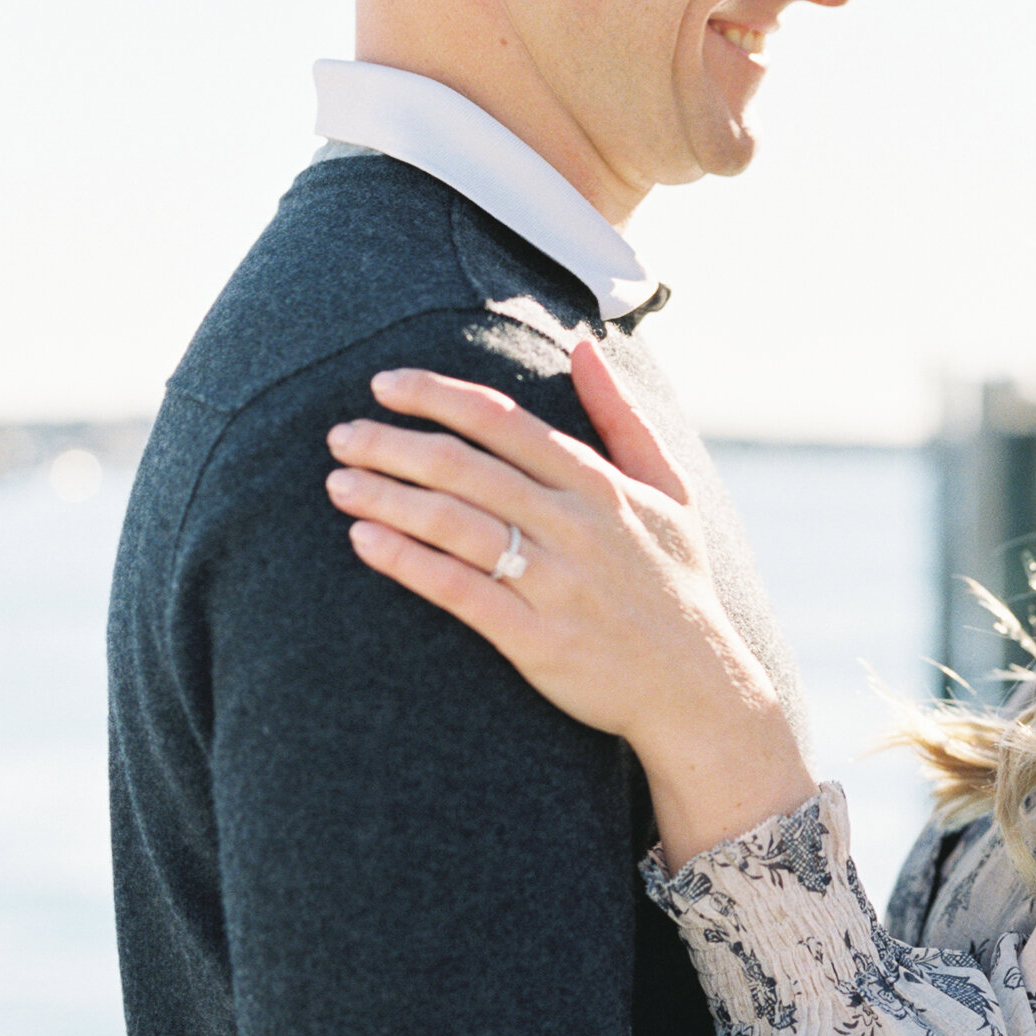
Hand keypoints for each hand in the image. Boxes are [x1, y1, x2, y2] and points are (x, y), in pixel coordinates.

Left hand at [324, 346, 815, 863]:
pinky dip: (407, 561)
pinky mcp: (536, 639)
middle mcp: (576, 525)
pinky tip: (364, 540)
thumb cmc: (677, 582)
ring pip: (454, 525)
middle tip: (340, 436)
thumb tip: (583, 347)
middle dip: (393, 445)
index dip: (437, 396)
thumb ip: (622, 416)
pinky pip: (458, 590)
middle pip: (465, 468)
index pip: (503, 421)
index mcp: (600, 484)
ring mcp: (556, 583)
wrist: (697, 689)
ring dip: (387, 498)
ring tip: (338, 484)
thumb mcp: (668, 490)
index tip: (382, 384)